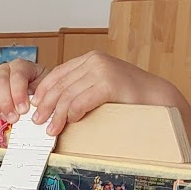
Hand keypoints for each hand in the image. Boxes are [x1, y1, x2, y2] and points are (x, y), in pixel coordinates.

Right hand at [0, 57, 42, 122]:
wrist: (33, 94)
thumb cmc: (38, 93)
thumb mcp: (44, 92)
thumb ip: (38, 97)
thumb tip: (33, 109)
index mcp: (21, 66)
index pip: (17, 75)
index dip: (19, 93)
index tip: (23, 110)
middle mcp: (4, 70)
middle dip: (6, 103)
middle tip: (14, 118)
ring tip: (4, 116)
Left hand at [29, 51, 180, 134]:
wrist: (156, 97)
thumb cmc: (129, 96)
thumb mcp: (100, 87)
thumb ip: (81, 89)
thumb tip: (55, 105)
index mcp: (90, 60)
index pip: (58, 74)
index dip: (43, 92)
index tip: (34, 107)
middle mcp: (94, 61)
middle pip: (60, 85)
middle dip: (46, 106)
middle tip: (37, 122)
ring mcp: (102, 70)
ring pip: (68, 95)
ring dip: (57, 115)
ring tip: (51, 129)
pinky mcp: (109, 83)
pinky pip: (82, 101)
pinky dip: (73, 113)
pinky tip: (70, 122)